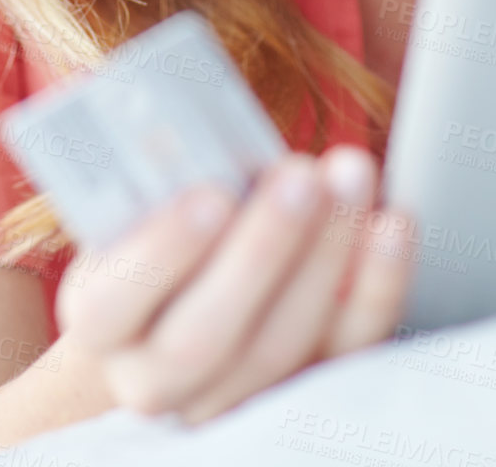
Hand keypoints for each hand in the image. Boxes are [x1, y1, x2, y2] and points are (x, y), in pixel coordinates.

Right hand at [54, 145, 414, 423]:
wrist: (197, 286)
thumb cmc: (172, 214)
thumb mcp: (144, 189)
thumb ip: (153, 155)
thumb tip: (148, 101)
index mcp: (103, 317)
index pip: (113, 305)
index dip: (161, 253)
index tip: (210, 196)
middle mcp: (157, 374)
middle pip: (206, 336)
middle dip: (261, 249)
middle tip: (300, 176)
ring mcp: (232, 394)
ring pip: (281, 345)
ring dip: (326, 253)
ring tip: (351, 173)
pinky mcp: (305, 388)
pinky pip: (348, 348)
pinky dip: (377, 285)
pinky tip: (393, 224)